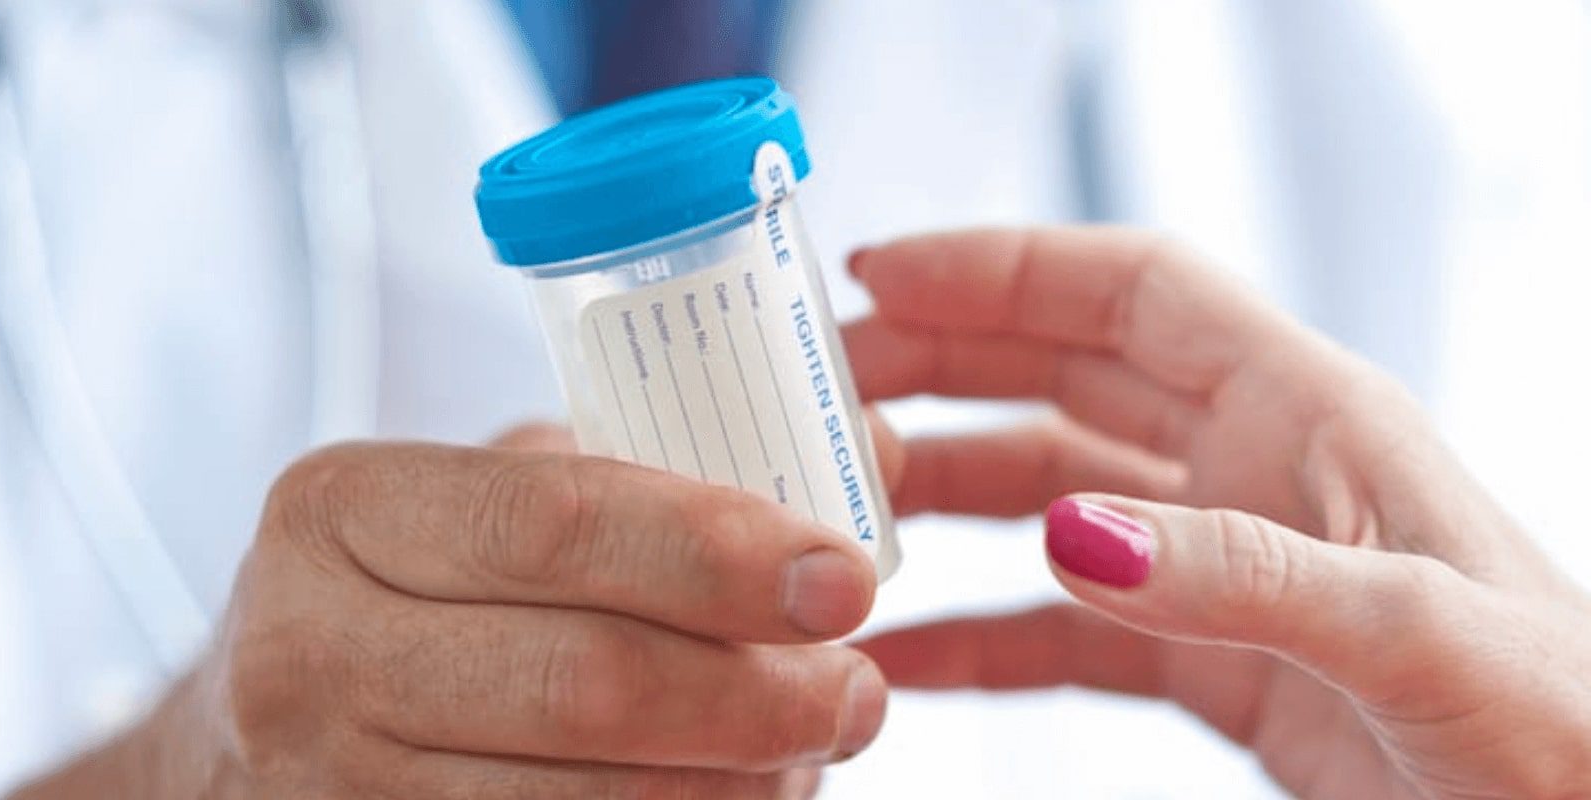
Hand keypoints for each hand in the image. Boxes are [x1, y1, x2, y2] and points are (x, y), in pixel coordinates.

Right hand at [15, 426, 883, 798]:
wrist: (264, 725)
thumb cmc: (423, 587)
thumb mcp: (505, 496)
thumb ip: (668, 469)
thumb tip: (873, 452)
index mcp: (345, 507)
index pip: (556, 523)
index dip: (718, 556)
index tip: (847, 579)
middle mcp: (308, 649)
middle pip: (583, 684)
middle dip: (756, 697)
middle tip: (859, 693)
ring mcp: (325, 786)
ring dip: (733, 786)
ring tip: (809, 751)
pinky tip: (732, 796)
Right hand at [844, 228, 1590, 798]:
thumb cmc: (1558, 726)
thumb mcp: (1417, 638)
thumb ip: (1247, 574)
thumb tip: (1072, 531)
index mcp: (1308, 417)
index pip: (1133, 291)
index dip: (1005, 266)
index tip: (881, 276)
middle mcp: (1254, 471)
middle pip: (1068, 376)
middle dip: (944, 364)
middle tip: (826, 385)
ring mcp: (1225, 565)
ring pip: (1052, 494)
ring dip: (947, 493)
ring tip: (843, 511)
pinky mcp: (1213, 661)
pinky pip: (1068, 631)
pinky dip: (981, 638)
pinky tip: (908, 659)